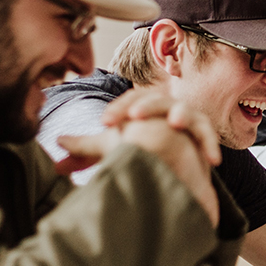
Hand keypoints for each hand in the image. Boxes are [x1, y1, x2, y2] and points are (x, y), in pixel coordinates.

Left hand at [56, 89, 219, 226]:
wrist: (172, 166)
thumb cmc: (140, 151)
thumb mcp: (112, 149)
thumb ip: (85, 149)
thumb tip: (56, 144)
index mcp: (141, 106)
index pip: (130, 99)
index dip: (118, 109)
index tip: (105, 123)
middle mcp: (164, 107)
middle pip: (156, 99)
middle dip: (145, 106)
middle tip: (133, 118)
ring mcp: (186, 119)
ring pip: (185, 111)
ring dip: (180, 115)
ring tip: (173, 122)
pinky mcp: (202, 137)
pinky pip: (207, 137)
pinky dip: (209, 145)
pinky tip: (209, 159)